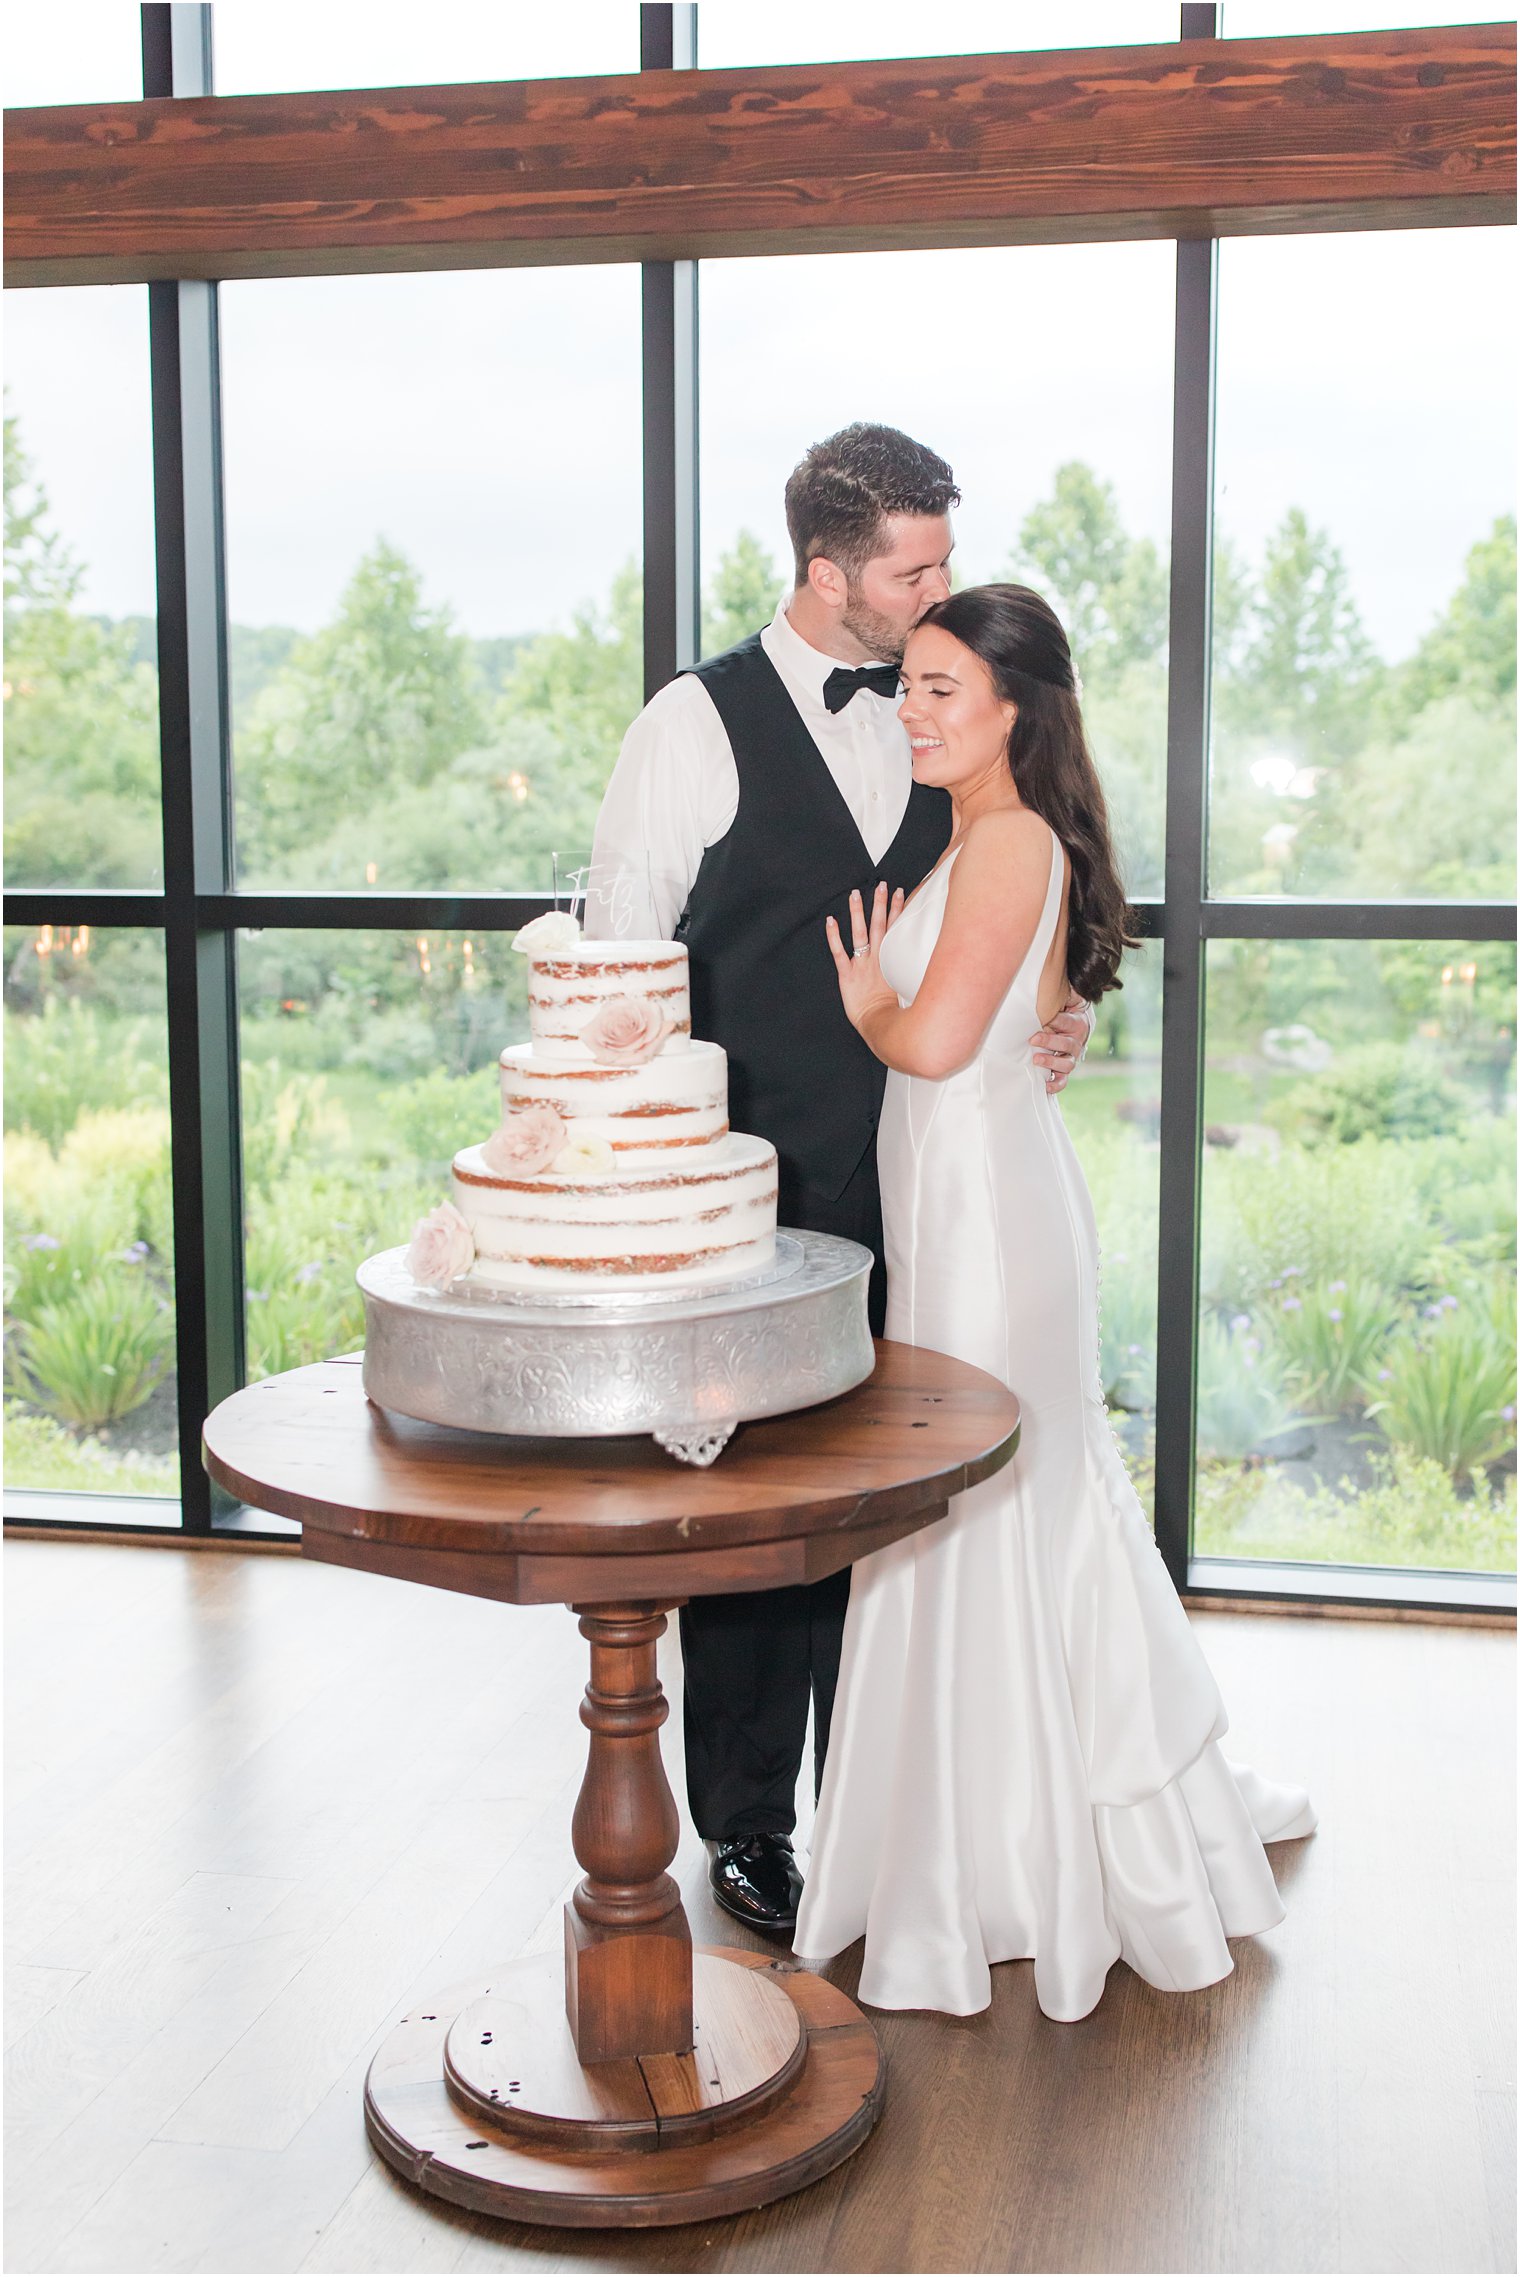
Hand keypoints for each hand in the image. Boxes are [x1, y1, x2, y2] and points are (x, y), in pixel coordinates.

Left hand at [826, 883, 902, 1032]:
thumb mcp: (906, 986)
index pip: (895, 928)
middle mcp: (876, 958)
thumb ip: (912, 969)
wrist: (879, 1024)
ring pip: (860, 934)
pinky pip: (839, 952)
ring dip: (858, 913)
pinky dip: (834, 936)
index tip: (899, 891)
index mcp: (890, 959)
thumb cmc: (892, 1010)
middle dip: (880, 904)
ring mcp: (861, 965)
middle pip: (879, 925)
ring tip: (855, 894)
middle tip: (881, 885)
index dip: (896, 909)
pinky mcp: (846, 974)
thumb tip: (934, 961)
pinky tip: (830, 921)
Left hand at [1031, 991, 1091, 1093]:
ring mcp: (1071, 1058)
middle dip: (1051, 1042)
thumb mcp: (1066, 999)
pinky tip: (1044, 1085)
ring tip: (1036, 1059)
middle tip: (1033, 1039)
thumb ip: (1065, 991)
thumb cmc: (1063, 1012)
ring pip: (1067, 1064)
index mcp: (1078, 1023)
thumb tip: (1061, 973)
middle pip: (1067, 1044)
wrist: (1073, 1031)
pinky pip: (1063, 1081)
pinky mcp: (1063, 1072)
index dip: (1058, 1021)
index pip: (1069, 1022)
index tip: (1046, 1019)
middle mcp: (1076, 1042)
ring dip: (1052, 1063)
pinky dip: (1054, 1085)